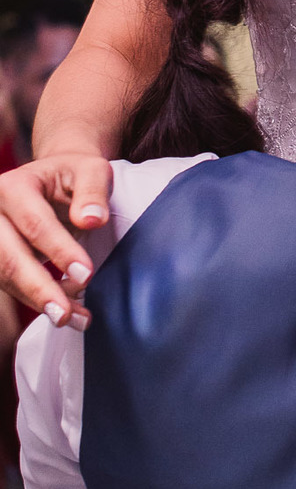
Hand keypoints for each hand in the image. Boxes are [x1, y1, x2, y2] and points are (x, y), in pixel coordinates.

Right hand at [0, 155, 111, 323]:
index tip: (85, 274)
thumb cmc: (72, 175)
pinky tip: (66, 312)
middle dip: (38, 289)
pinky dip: (37, 302)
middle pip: (9, 257)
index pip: (35, 224)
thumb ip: (93, 191)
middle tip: (65, 314)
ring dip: (39, 302)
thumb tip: (91, 220)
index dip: (59, 251)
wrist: (53, 179)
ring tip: (74, 318)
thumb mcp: (91, 170)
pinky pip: (11, 285)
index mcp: (14, 187)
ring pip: (5, 277)